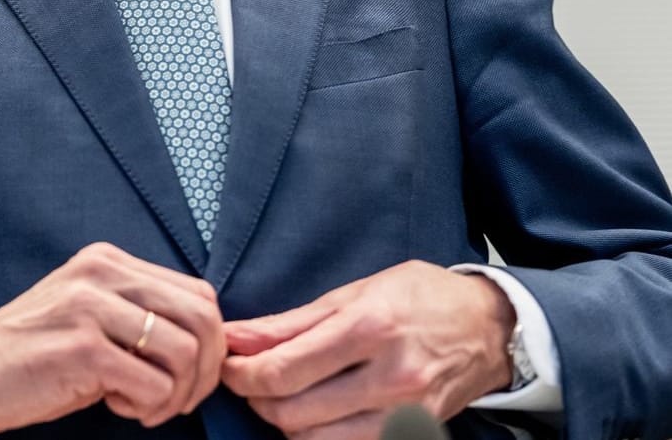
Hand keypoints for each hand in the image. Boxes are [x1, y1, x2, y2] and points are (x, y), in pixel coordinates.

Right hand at [0, 242, 223, 433]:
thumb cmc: (32, 355)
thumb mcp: (88, 316)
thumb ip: (137, 314)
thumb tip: (209, 343)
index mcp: (107, 261)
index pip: (199, 294)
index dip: (210, 344)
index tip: (187, 378)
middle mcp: (101, 274)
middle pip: (202, 320)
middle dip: (204, 374)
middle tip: (174, 401)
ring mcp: (90, 307)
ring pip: (186, 354)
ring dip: (175, 396)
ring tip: (141, 405)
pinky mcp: (81, 348)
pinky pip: (155, 385)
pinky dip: (147, 408)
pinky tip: (114, 404)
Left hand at [220, 261, 515, 438]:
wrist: (491, 326)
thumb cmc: (418, 298)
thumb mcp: (352, 293)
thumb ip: (289, 323)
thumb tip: (236, 339)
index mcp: (369, 328)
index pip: (283, 370)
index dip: (241, 374)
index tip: (228, 366)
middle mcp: (391, 377)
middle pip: (294, 412)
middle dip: (257, 399)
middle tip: (250, 381)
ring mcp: (407, 413)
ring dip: (286, 423)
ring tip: (282, 397)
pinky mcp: (417, 434)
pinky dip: (321, 437)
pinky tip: (316, 415)